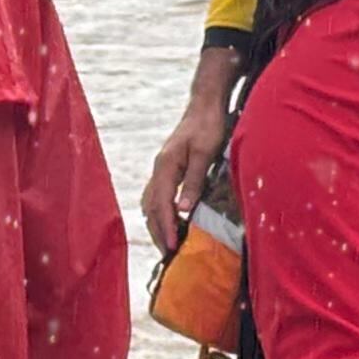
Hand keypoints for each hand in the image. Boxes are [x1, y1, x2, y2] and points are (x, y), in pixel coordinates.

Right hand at [139, 50, 237, 252]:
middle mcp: (159, 169)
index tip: (172, 247)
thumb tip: (184, 210)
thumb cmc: (208, 126)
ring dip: (157, 223)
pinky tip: (170, 221)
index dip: (166, 227)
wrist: (205, 104)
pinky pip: (157, 196)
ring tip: (168, 243)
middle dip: (158, 231)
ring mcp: (161, 168)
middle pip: (151, 207)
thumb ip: (195, 181)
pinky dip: (160, 212)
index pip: (161, 204)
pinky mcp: (168, 168)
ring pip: (151, 202)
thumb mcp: (206, 153)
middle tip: (169, 254)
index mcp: (166, 166)